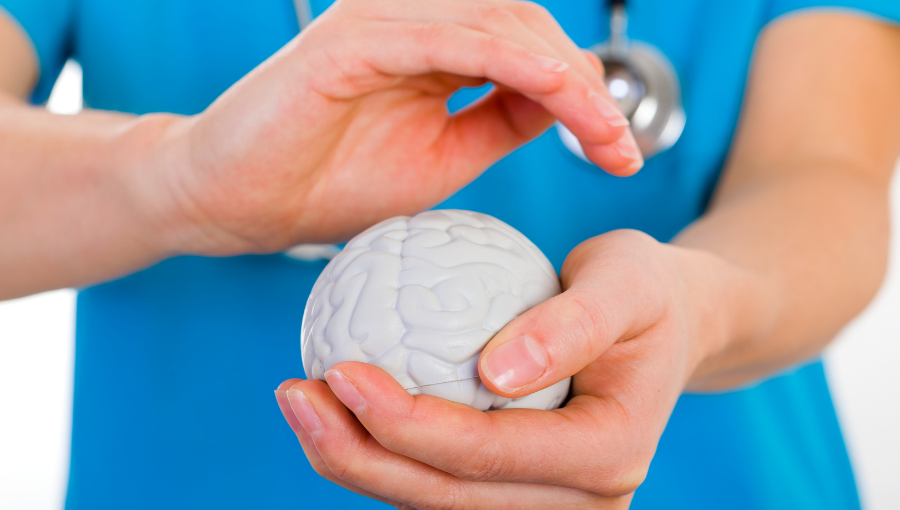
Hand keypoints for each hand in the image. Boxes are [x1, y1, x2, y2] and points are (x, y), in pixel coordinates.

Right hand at [125, 0, 640, 256]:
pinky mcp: (355, 37)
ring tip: (603, 132)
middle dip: (589, 87)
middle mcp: (414, 22)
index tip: (621, 153)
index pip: (529, 50)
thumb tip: (563, 105)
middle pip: (529, 27)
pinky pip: (456, 36)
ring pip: (504, 22)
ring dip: (567, 75)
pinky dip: (515, 62)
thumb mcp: (442, 160)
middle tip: (621, 146)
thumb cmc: (328, 185)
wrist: (239, 204)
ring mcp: (385, 22)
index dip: (586, 96)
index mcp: (435, 49)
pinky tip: (558, 98)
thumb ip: (498, 123)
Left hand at [275, 230, 748, 507]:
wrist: (663, 325)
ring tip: (301, 405)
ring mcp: (549, 506)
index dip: (405, 423)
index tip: (339, 371)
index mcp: (608, 454)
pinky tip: (337, 410)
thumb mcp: (627, 278)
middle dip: (359, 457)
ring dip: (358, 464)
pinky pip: (438, 485)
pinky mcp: (518, 492)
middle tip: (295, 395)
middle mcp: (582, 502)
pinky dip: (382, 455)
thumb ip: (572, 323)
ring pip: (433, 506)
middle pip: (448, 500)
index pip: (488, 454)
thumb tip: (496, 371)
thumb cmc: (643, 291)